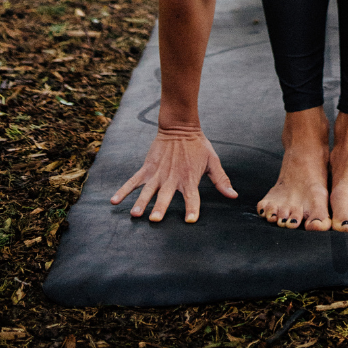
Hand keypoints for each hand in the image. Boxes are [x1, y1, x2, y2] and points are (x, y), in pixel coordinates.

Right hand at [109, 125, 237, 222]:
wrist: (180, 126)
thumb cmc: (198, 146)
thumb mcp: (212, 161)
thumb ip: (221, 180)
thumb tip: (233, 196)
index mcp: (189, 178)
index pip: (193, 197)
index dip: (192, 209)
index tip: (190, 220)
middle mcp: (173, 178)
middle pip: (166, 196)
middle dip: (160, 207)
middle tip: (155, 219)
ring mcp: (158, 173)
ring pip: (148, 190)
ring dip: (141, 202)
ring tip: (135, 214)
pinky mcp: (147, 168)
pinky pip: (133, 180)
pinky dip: (123, 190)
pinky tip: (114, 201)